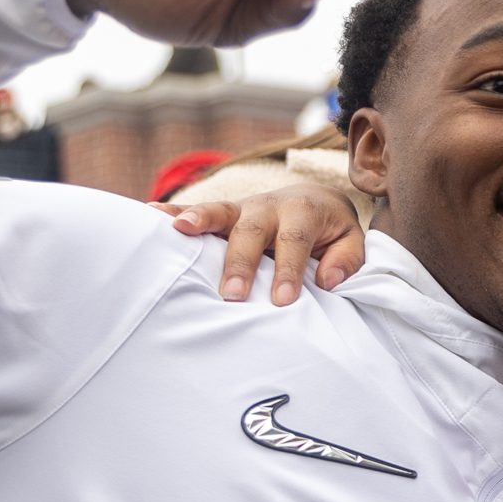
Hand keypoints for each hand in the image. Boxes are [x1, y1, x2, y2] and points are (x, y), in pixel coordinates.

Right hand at [164, 184, 366, 302]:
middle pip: (252, 230)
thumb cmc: (330, 232)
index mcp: (303, 211)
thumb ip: (346, 260)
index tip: (283, 300)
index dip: (289, 269)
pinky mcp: (224, 214)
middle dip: (241, 261)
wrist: (316, 201)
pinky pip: (197, 212)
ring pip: (220, 212)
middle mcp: (269, 205)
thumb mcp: (351, 242)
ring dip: (199, 220)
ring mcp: (242, 207)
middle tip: (233, 294)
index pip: (295, 241)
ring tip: (179, 232)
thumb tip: (327, 280)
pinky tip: (151, 216)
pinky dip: (174, 213)